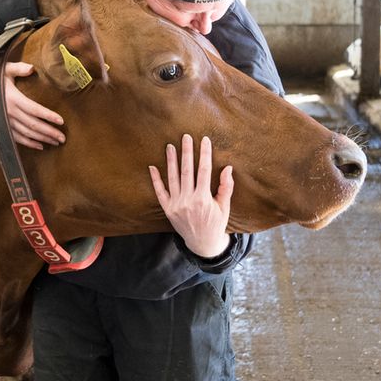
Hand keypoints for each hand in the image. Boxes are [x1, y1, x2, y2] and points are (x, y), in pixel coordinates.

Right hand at [0, 62, 64, 149]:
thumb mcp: (6, 69)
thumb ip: (19, 68)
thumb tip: (32, 68)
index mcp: (13, 98)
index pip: (34, 109)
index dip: (48, 116)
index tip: (61, 121)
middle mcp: (10, 112)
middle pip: (33, 125)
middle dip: (49, 132)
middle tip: (63, 137)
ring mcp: (6, 121)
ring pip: (27, 134)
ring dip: (42, 139)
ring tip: (56, 142)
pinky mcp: (3, 127)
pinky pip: (17, 138)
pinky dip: (29, 143)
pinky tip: (40, 146)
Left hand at [149, 135, 233, 257]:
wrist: (202, 244)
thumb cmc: (216, 223)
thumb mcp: (224, 207)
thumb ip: (226, 187)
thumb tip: (228, 168)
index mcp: (204, 199)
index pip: (204, 171)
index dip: (204, 154)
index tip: (204, 140)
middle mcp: (188, 201)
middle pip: (187, 171)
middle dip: (187, 152)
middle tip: (185, 136)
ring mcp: (176, 205)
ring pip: (172, 178)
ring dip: (171, 161)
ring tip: (170, 146)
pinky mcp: (168, 210)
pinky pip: (160, 192)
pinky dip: (155, 180)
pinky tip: (152, 167)